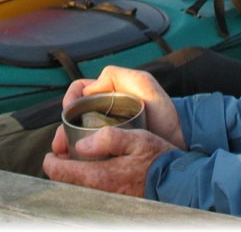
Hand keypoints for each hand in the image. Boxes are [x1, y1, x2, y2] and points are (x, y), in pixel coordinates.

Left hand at [42, 124, 177, 196]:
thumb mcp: (136, 139)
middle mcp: (100, 192)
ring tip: (77, 158)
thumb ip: (108, 139)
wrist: (177, 183)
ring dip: (73, 174)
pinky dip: (85, 180)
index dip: (51, 161)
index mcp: (100, 176)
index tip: (52, 152)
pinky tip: (93, 169)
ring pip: (78, 188)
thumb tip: (81, 144)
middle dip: (61, 167)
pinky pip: (91, 192)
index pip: (61, 172)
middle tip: (63, 151)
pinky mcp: (115, 200)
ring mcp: (107, 198)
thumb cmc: (158, 159)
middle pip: (66, 182)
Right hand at [60, 65, 184, 148]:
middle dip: (62, 129)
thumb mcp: (143, 83)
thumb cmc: (164, 111)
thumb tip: (92, 85)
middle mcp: (106, 113)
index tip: (68, 110)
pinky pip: (91, 153)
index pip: (80, 92)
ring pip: (79, 137)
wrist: (181, 140)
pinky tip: (76, 165)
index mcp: (110, 95)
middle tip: (59, 145)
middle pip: (75, 118)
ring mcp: (109, 134)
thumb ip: (118, 75)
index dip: (70, 99)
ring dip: (67, 145)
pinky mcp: (113, 152)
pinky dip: (80, 158)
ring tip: (62, 157)